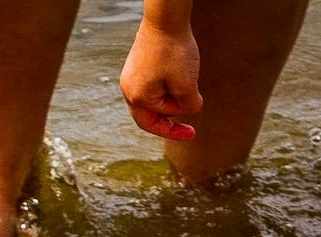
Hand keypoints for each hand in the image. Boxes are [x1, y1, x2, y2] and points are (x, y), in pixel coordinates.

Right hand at [119, 18, 202, 140]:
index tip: (192, 133)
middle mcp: (128, 89)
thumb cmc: (174, 50)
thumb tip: (190, 111)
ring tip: (186, 89)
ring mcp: (130, 77)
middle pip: (150, 116)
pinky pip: (150, 86)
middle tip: (187, 124)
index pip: (156, 124)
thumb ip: (189, 105)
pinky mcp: (136, 66)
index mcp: (138, 98)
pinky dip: (165, 89)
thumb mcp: (187, 84)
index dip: (175, 131)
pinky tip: (178, 78)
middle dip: (170, 119)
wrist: (164, 19)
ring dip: (170, 101)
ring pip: (151, 100)